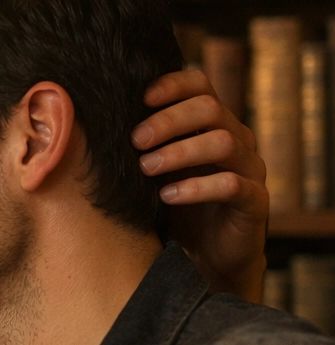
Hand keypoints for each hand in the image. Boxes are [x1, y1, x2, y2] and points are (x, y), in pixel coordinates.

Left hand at [133, 70, 267, 300]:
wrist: (208, 259)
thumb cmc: (176, 211)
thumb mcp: (154, 175)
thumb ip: (139, 149)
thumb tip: (89, 128)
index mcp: (213, 125)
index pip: (201, 85)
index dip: (173, 85)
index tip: (141, 99)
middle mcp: (236, 140)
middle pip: (210, 108)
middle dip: (168, 121)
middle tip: (135, 141)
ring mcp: (250, 169)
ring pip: (223, 143)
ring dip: (179, 152)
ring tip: (146, 168)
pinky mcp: (254, 202)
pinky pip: (232, 185)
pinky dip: (197, 187)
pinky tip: (168, 196)